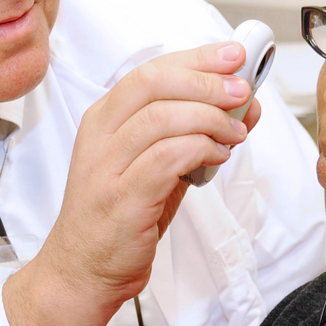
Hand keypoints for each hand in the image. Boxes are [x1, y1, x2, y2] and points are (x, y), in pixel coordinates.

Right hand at [4, 41, 259, 325]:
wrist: (83, 270)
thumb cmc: (119, 217)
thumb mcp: (156, 165)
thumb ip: (192, 134)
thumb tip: (241, 104)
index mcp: (104, 119)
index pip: (151, 72)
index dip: (197, 58)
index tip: (234, 55)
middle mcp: (100, 136)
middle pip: (153, 84)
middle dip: (206, 81)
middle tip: (241, 91)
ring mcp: (106, 166)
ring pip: (162, 117)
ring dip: (210, 118)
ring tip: (235, 132)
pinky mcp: (122, 198)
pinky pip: (167, 158)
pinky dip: (200, 149)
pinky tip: (218, 156)